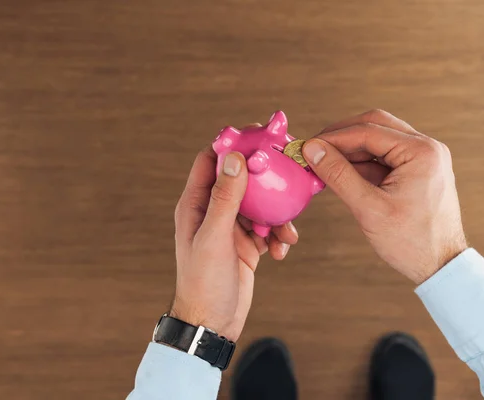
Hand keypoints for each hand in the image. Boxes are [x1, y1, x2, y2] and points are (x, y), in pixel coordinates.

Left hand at [171, 147, 298, 340]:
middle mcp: (212, 211)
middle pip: (241, 179)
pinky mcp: (246, 244)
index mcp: (195, 204)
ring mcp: (230, 228)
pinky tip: (281, 252)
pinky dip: (277, 236)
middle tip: (288, 173)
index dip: (232, 144)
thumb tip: (234, 157)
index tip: (259, 136)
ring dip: (276, 216)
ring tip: (286, 234)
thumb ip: (225, 198)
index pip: (211, 160)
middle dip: (265, 179)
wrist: (212, 323)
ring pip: (260, 205)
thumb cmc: (204, 282)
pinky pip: (267, 229)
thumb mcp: (215, 238)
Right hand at [302, 109, 467, 283]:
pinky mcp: (417, 171)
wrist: (441, 266)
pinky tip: (341, 173)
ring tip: (324, 163)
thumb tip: (313, 149)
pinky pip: (384, 157)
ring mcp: (423, 158)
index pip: (368, 131)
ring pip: (378, 140)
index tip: (308, 146)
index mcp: (422, 152)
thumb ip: (338, 175)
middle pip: (375, 125)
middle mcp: (426, 148)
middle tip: (315, 148)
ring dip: (350, 149)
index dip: (333, 137)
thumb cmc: (412, 242)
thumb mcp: (368, 208)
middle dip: (341, 136)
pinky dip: (361, 163)